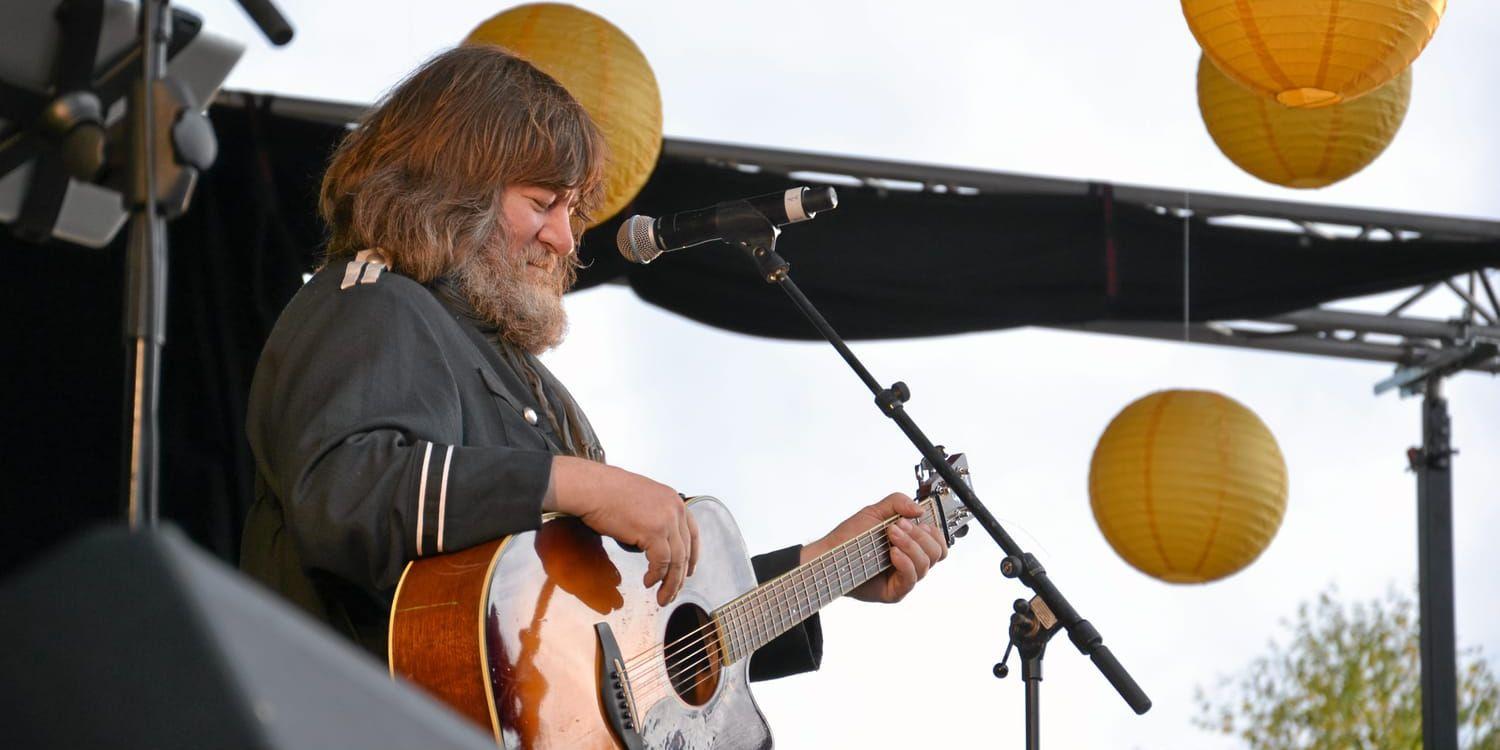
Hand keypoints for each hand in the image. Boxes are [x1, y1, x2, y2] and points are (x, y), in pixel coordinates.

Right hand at [544, 456, 699, 605]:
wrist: (591, 488)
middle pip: (686, 550)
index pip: (693, 533)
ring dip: (670, 584)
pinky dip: (656, 576)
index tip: (689, 571)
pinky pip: (661, 563)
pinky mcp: (654, 532)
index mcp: (673, 500)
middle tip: (673, 592)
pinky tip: (648, 582)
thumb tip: (654, 538)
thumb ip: (654, 516)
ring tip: (662, 597)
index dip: (693, 556)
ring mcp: (666, 520)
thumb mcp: (641, 499)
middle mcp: (675, 509)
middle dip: (680, 576)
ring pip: (676, 561)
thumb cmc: (606, 492)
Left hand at [801, 492, 947, 603]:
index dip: (933, 531)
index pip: (938, 542)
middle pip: (937, 552)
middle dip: (920, 536)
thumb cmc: (849, 538)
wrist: (829, 555)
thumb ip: (898, 503)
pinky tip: (893, 553)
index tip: (916, 520)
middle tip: (897, 527)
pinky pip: (911, 579)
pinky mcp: (894, 591)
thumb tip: (920, 509)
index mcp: (910, 545)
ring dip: (910, 545)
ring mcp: (903, 577)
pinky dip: (905, 562)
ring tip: (891, 536)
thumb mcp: (874, 512)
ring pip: (926, 564)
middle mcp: (910, 562)